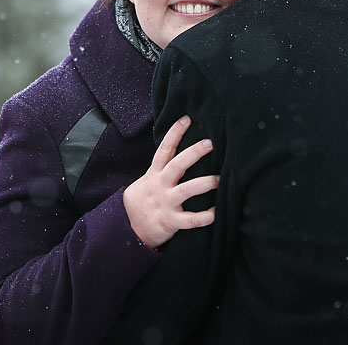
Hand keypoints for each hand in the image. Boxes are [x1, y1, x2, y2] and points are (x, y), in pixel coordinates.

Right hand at [123, 116, 217, 248]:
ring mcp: (166, 204)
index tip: (186, 119)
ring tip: (219, 179)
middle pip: (177, 165)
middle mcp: (160, 186)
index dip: (174, 133)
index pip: (164, 149)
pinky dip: (204, 217)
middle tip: (209, 143)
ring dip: (204, 183)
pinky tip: (216, 213)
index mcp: (155, 174)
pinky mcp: (170, 222)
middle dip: (193, 153)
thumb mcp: (147, 180)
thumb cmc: (143, 200)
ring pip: (186, 190)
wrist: (128, 228)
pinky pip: (190, 220)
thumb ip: (162, 168)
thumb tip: (179, 150)